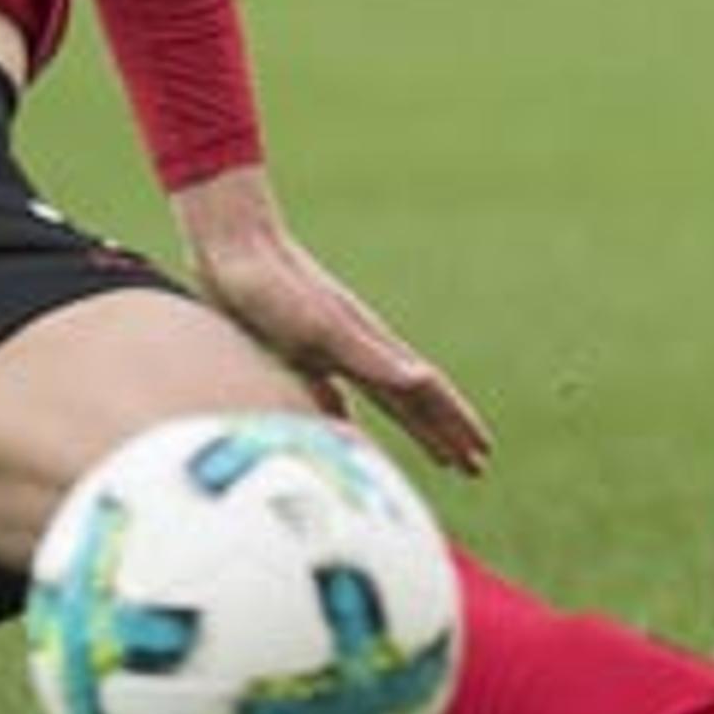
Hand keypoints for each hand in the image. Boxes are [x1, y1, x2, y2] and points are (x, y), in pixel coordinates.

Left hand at [167, 171, 491, 476]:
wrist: (231, 247)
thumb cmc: (272, 288)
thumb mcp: (322, 328)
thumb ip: (371, 358)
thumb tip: (422, 381)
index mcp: (369, 345)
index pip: (426, 391)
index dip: (455, 423)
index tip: (482, 453)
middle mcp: (357, 348)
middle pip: (414, 399)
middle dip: (445, 433)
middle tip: (475, 466)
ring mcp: (328, 348)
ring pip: (381, 397)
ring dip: (412, 426)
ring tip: (434, 452)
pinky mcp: (295, 349)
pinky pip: (332, 394)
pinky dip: (346, 417)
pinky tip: (340, 427)